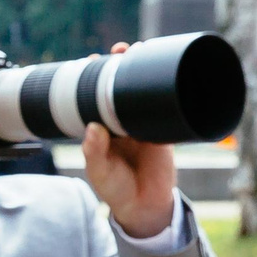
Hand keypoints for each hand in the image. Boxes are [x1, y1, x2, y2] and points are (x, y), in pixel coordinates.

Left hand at [81, 43, 177, 238]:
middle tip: (119, 49)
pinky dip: (164, 90)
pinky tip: (166, 72)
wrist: (146, 207)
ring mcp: (141, 125)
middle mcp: (120, 122)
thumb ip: (94, 153)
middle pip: (118, 88)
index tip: (91, 59)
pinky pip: (163, 106)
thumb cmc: (116, 190)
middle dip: (119, 66)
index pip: (94, 98)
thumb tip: (92, 127)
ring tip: (140, 50)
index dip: (93, 78)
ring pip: (140, 93)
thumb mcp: (100, 173)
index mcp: (101, 129)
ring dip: (141, 71)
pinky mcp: (163, 130)